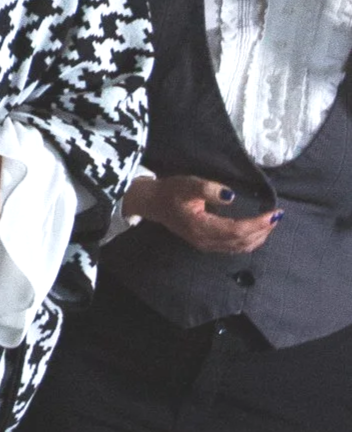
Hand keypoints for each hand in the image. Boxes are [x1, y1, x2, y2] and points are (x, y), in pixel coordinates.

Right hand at [127, 172, 278, 256]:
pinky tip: (257, 231)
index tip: (274, 213)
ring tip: (271, 223)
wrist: (154, 203)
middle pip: (242, 241)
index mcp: (201, 227)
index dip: (258, 224)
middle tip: (277, 216)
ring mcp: (207, 245)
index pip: (237, 230)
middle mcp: (206, 241)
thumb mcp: (188, 184)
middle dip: (263, 230)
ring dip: (258, 237)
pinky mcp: (208, 244)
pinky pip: (234, 247)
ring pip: (240, 247)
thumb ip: (208, 189)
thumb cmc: (171, 191)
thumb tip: (230, 196)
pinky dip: (250, 240)